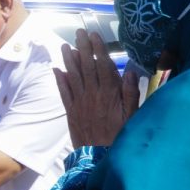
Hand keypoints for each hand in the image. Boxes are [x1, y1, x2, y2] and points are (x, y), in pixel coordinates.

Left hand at [55, 30, 140, 147]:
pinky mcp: (71, 111)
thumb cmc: (120, 137)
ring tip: (66, 46)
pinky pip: (64, 92)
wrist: (99, 157)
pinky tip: (57, 69)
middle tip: (79, 33)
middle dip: (83, 48)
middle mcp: (93, 94)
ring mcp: (80, 102)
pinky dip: (60, 80)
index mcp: (109, 93)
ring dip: (69, 60)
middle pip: (87, 66)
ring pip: (73, 76)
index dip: (98, 49)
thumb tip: (132, 71)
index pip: (103, 65)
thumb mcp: (133, 116)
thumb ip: (131, 94)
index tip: (94, 35)